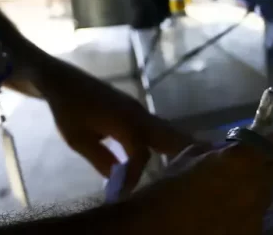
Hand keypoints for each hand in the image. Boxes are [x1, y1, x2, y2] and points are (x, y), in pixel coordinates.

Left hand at [37, 62, 194, 193]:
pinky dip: (170, 139)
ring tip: (203, 156)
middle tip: (209, 161)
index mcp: (124, 122)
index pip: (140, 154)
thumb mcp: (78, 140)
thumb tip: (118, 179)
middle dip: (186, 150)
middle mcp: (138, 115)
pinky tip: (175, 148)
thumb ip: (101, 159)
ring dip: (182, 144)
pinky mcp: (136, 110)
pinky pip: (159, 127)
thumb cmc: (68, 110)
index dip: (136, 174)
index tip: (124, 191)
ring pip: (166, 130)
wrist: (63, 80)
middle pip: (168, 136)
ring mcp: (139, 110)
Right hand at [125, 134, 272, 234]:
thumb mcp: (189, 156)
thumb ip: (214, 149)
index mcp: (244, 159)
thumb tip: (226, 149)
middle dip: (264, 167)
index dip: (268, 142)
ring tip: (229, 198)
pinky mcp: (253, 233)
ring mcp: (257, 212)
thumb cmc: (169, 187)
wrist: (160, 229)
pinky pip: (255, 218)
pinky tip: (224, 218)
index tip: (257, 146)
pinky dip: (243, 216)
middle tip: (246, 170)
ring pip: (265, 196)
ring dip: (252, 193)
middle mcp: (258, 184)